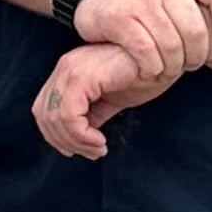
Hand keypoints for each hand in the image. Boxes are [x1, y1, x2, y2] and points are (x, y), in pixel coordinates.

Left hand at [33, 42, 177, 158]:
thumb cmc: (145, 74)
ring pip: (55, 118)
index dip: (56, 135)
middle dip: (65, 142)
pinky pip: (68, 115)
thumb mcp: (113, 98)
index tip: (78, 150)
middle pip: (45, 115)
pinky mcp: (83, 76)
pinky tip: (100, 140)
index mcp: (68, 71)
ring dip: (76, 142)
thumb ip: (93, 113)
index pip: (44, 108)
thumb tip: (80, 136)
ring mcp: (72, 69)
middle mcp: (65, 68)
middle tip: (92, 153)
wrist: (167, 59)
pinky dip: (80, 135)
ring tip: (99, 148)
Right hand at [69, 0, 211, 85]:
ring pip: (171, 45)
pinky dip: (152, 67)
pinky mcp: (119, 17)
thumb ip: (198, 25)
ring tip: (170, 70)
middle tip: (191, 66)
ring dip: (174, 66)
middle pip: (195, 30)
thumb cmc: (143, 4)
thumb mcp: (173, 2)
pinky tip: (150, 69)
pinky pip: (146, 51)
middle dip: (197, 56)